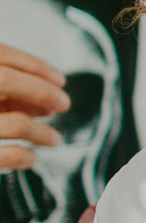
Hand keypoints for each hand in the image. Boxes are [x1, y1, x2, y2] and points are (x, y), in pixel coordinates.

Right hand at [0, 41, 70, 168]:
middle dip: (41, 91)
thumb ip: (3, 89)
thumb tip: (44, 101)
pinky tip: (29, 156)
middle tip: (63, 104)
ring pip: (15, 123)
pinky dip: (23, 156)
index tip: (59, 80)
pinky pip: (5, 155)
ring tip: (53, 139)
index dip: (34, 65)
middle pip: (5, 80)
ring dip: (42, 132)